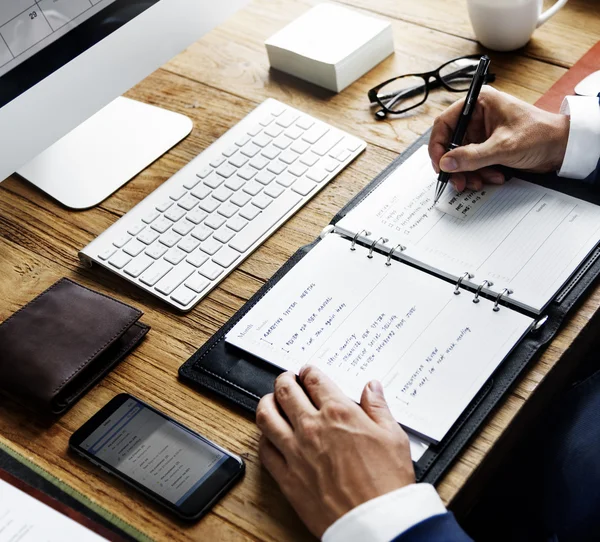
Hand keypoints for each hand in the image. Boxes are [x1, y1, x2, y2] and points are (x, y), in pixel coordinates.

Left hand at [256, 366, 414, 537]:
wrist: (376, 523)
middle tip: (286, 379)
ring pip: (266, 416)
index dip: (308, 371)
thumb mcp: (393, 436)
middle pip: (285, 391)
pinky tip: (269, 436)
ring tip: (270, 400)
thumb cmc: (387, 483)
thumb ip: (378, 407)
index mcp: (338, 413)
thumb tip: (372, 388)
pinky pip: (265, 450)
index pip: (314, 380)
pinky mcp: (287, 477)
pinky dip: (264, 438)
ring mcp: (295, 451)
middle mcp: (312, 427)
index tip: (308, 372)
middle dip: (284, 380)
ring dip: (266, 402)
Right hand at [428, 86, 569, 191]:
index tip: (440, 164)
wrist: (563, 148)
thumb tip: (446, 163)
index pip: (445, 123)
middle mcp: (477, 117)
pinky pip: (472, 164)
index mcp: (479, 104)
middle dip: (455, 165)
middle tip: (458, 181)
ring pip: (460, 158)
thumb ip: (472, 156)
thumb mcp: (503, 147)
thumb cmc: (540, 134)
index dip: (438, 146)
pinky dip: (478, 174)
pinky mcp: (487, 148)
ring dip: (468, 174)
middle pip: (451, 144)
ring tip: (479, 182)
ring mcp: (482, 134)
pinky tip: (492, 177)